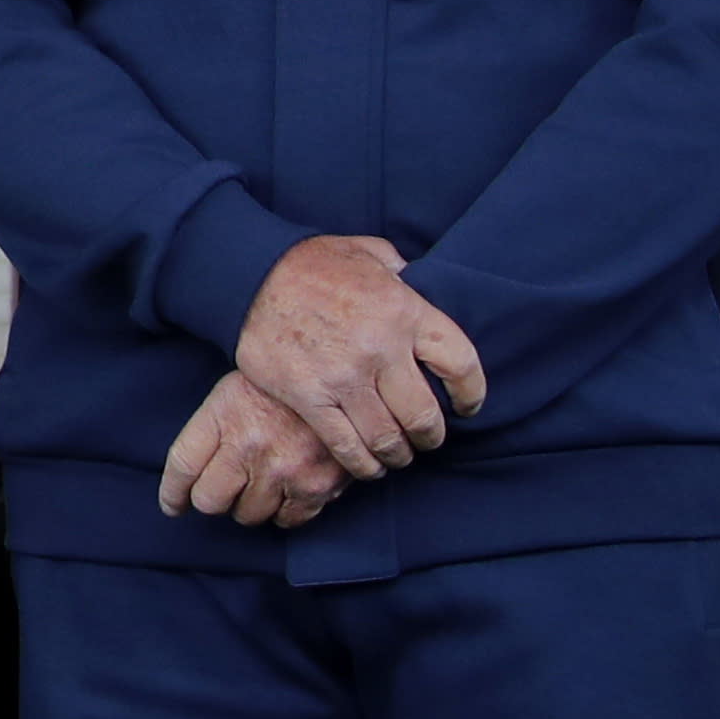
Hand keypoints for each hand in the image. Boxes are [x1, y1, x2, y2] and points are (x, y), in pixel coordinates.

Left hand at [160, 367, 352, 526]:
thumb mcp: (234, 391)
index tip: (173, 505)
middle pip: (209, 500)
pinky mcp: (316, 487)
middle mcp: (248, 446)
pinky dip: (284, 512)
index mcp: (223, 416)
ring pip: (248, 515)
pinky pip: (287, 520)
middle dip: (213, 500)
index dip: (172, 492)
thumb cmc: (281, 388)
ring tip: (261, 483)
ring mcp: (282, 469)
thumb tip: (191, 475)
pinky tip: (287, 492)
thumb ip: (212, 430)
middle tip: (224, 491)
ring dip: (250, 505)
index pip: (182, 465)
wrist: (341, 382)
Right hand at [234, 233, 485, 479]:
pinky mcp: (307, 395)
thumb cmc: (313, 263)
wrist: (249, 271)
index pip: (461, 367)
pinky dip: (362, 464)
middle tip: (425, 438)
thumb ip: (404, 274)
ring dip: (397, 454)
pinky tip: (367, 465)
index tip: (466, 407)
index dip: (471, 395)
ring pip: (387, 438)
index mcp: (405, 311)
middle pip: (424, 415)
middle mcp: (380, 348)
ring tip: (396, 454)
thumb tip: (424, 287)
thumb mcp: (370, 253)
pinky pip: (345, 445)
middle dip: (430, 435)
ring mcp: (342, 376)